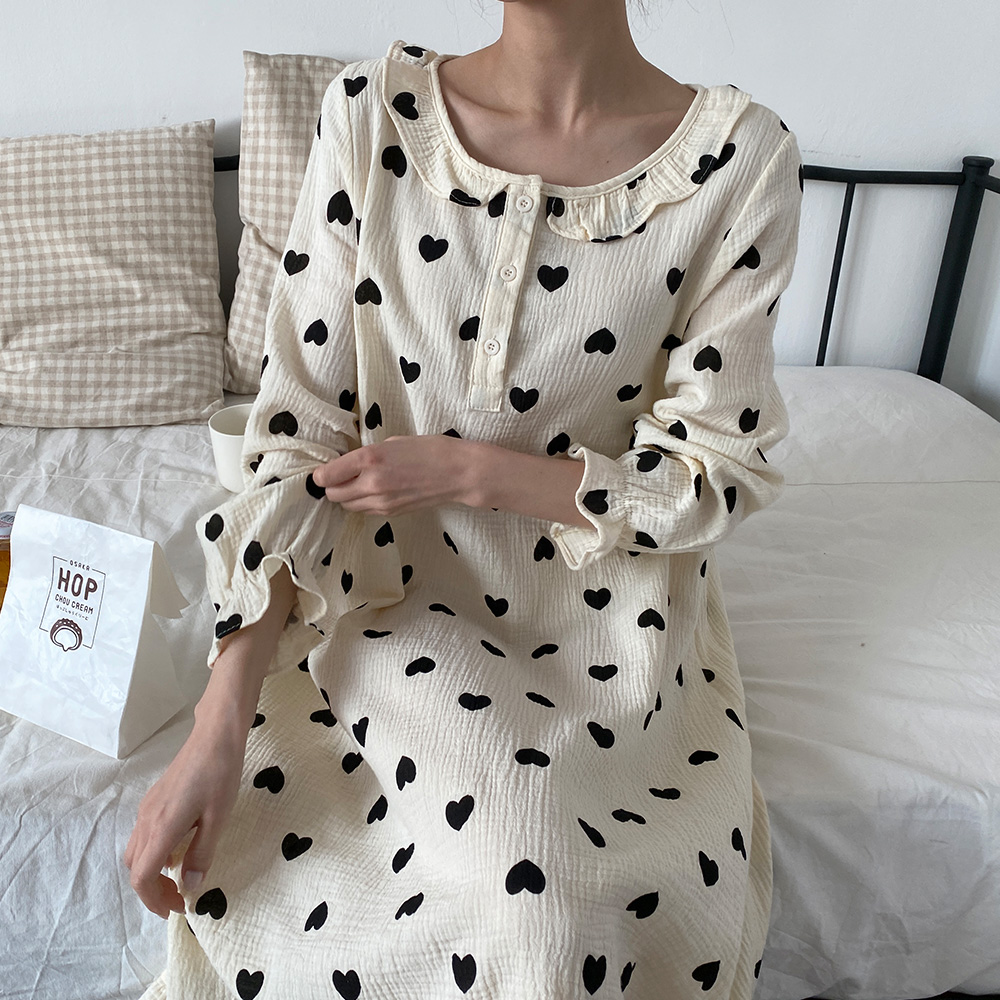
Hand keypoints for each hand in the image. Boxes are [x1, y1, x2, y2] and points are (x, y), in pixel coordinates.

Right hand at [123, 721, 246, 918]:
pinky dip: (154, 852)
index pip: (142, 878)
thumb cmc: (220, 774)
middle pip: (135, 868)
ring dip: (152, 872)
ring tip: (179, 877)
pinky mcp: (154, 798)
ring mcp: (147, 807)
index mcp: (161, 828)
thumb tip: (189, 887)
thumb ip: (202, 854)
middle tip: (180, 898)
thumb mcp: (218, 818)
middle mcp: (146, 820)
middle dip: (153, 890)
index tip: (177, 909)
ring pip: (136, 851)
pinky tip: (179, 848)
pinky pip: (144, 835)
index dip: (155, 901)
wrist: (215, 735)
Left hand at [312, 435, 479, 516]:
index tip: (322, 471)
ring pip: (348, 506)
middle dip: (332, 486)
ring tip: (357, 483)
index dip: (320, 474)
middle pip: (333, 495)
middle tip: (340, 476)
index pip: (327, 476)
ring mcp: (382, 502)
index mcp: (370, 459)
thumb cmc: (431, 450)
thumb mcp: (394, 442)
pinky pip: (365, 511)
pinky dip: (362, 503)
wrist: (459, 474)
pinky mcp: (391, 513)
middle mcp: (372, 484)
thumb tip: (350, 464)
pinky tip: (373, 491)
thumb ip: (368, 454)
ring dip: (347, 496)